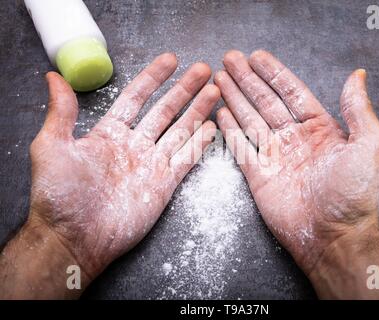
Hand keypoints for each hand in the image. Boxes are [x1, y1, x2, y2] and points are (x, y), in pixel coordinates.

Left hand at [1, 53, 217, 297]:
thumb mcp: (51, 147)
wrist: (75, 238)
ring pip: (180, 131)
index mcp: (109, 134)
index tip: (170, 60)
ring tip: (213, 91)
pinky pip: (186, 159)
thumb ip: (61, 112)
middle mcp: (134, 146)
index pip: (136, 98)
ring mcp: (151, 165)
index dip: (153, 78)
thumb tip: (54, 76)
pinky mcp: (164, 185)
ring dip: (197, 111)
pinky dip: (199, 143)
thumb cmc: (60, 196)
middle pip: (165, 111)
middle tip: (203, 70)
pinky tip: (211, 127)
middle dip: (184, 89)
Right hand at [215, 50, 378, 298]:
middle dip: (247, 80)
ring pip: (250, 119)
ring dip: (235, 98)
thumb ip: (358, 110)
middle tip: (229, 60)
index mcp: (320, 128)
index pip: (291, 92)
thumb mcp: (370, 145)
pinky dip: (229, 130)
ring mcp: (275, 156)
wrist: (334, 235)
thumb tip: (357, 75)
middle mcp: (294, 138)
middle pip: (265, 101)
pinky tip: (220, 113)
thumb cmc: (354, 193)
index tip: (256, 56)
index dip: (273, 73)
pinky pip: (241, 147)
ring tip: (219, 79)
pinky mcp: (258, 175)